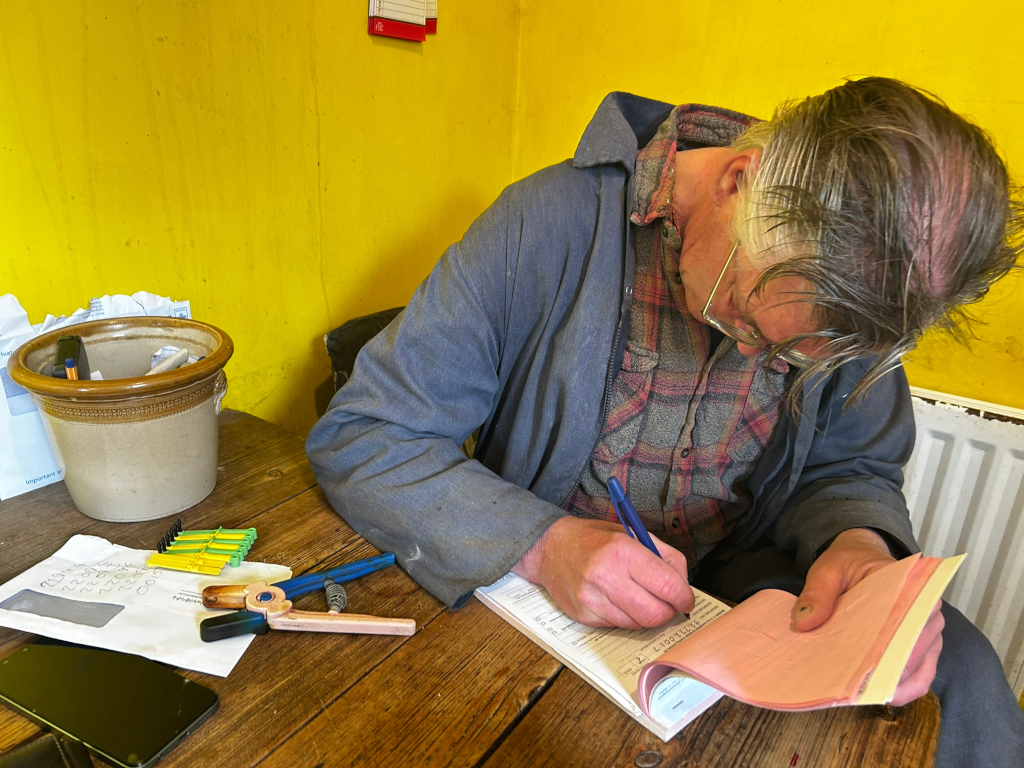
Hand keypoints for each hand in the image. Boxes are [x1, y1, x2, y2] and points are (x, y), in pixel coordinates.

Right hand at [512, 516, 693, 628]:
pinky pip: (618, 626)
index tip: (686, 599)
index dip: (684, 597)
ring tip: (641, 599)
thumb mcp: (632, 534)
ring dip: (647, 616)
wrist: (550, 549)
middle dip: (669, 612)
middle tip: (669, 605)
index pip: (667, 586)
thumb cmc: (594, 540)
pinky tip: (620, 602)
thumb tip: (683, 583)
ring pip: (638, 624)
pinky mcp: (583, 615)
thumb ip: (663, 555)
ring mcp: (592, 599)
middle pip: (655, 613)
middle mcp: (606, 575)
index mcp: (623, 550)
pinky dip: (627, 618)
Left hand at [790, 528, 943, 705]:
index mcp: (914, 588)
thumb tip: (805, 623)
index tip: (866, 667)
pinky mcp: (918, 650)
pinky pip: (916, 679)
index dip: (889, 650)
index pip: (908, 625)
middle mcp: (929, 614)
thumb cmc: (849, 563)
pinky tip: (870, 694)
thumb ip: (817, 592)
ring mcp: (927, 635)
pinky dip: (896, 689)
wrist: (860, 557)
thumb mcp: (828, 569)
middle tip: (853, 688)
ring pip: (918, 673)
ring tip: (859, 694)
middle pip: (913, 654)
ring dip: (892, 686)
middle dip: (885, 674)